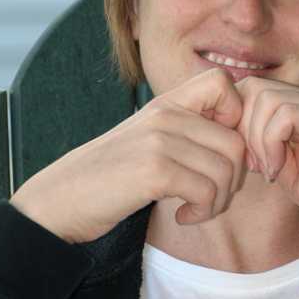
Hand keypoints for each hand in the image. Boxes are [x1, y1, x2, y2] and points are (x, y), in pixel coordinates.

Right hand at [11, 69, 245, 242]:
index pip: (224, 82)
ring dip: (218, 201)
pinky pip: (206, 191)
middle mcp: (165, 114)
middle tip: (211, 198)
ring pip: (225, 170)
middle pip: (235, 141)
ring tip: (196, 209)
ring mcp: (159, 140)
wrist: (60, 200)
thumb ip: (186, 132)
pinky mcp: (153, 170)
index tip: (221, 153)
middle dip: (233, 179)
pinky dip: (202, 211)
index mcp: (166, 103)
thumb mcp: (149, 140)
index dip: (237, 117)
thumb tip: (239, 143)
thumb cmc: (109, 177)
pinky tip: (182, 216)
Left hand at [236, 77, 298, 256]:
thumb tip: (233, 141)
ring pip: (266, 98)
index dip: (233, 123)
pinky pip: (288, 114)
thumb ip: (263, 152)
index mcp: (297, 112)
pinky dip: (271, 142)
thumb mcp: (287, 174)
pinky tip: (278, 170)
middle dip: (240, 128)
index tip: (242, 160)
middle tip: (252, 165)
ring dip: (256, 138)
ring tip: (267, 169)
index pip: (247, 92)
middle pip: (252, 88)